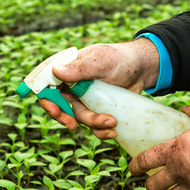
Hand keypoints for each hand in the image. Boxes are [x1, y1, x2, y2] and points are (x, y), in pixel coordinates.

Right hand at [39, 38, 159, 138]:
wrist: (143, 69)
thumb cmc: (120, 58)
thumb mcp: (101, 61)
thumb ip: (80, 68)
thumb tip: (55, 71)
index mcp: (68, 71)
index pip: (47, 86)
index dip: (46, 100)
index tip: (54, 111)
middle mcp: (72, 87)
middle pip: (59, 107)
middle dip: (65, 118)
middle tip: (73, 125)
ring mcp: (85, 100)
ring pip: (80, 118)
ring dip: (93, 124)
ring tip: (112, 122)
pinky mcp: (97, 111)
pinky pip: (94, 126)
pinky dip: (101, 131)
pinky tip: (113, 131)